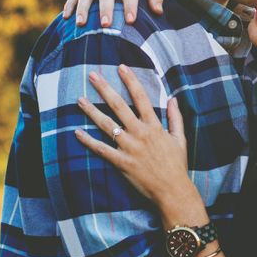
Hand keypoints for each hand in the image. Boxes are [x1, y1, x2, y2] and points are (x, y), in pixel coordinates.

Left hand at [75, 65, 188, 203]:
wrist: (172, 189)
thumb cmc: (177, 164)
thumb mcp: (180, 138)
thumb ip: (175, 117)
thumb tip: (173, 99)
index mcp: (154, 125)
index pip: (141, 97)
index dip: (130, 80)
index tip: (121, 67)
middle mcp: (139, 133)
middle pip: (119, 106)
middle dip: (105, 89)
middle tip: (93, 75)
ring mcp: (128, 147)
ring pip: (106, 124)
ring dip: (91, 111)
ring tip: (79, 99)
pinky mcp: (121, 162)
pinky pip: (101, 149)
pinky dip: (88, 141)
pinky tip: (76, 132)